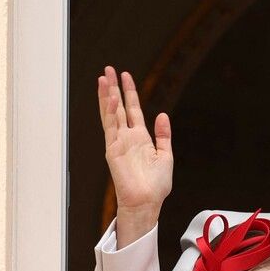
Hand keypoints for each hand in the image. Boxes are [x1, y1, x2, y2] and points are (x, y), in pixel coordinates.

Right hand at [98, 66, 173, 245]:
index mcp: (141, 138)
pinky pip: (110, 127)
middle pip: (118, 107)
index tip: (125, 76)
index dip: (130, 92)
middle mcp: (127, 137)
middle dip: (114, 88)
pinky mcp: (112, 149)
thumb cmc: (156, 185)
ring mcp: (118, 142)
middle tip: (109, 69)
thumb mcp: (166, 156)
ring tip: (104, 77)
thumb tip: (162, 115)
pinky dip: (110, 112)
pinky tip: (111, 98)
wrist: (147, 201)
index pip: (133, 110)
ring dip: (107, 95)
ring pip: (111, 113)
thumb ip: (163, 135)